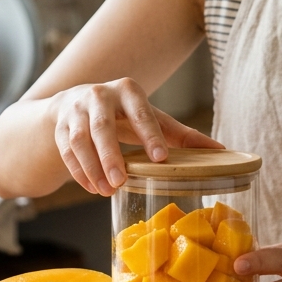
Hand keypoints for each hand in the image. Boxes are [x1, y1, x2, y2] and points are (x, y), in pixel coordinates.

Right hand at [50, 77, 221, 195]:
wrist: (74, 103)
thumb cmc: (124, 114)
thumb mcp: (151, 118)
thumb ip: (181, 134)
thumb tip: (223, 151)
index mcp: (127, 90)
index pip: (140, 111)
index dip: (150, 134)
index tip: (161, 158)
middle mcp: (98, 95)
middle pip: (102, 126)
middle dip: (110, 155)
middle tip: (121, 182)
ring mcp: (74, 110)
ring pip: (79, 140)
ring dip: (92, 167)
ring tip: (106, 191)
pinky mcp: (58, 127)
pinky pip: (65, 151)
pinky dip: (78, 172)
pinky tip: (91, 188)